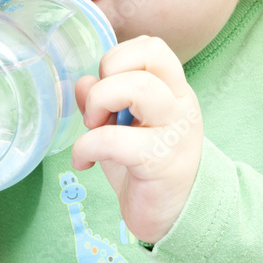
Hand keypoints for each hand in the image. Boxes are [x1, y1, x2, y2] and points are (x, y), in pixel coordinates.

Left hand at [72, 35, 203, 243]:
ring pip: (139, 87)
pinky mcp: (160, 162)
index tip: (105, 89)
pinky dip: (86, 147)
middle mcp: (180, 104)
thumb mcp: (121, 128)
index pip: (152, 46)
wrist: (174, 216)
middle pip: (148, 56)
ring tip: (93, 129)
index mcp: (173, 90)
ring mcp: (174, 131)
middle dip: (107, 78)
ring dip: (100, 102)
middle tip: (96, 113)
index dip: (118, 58)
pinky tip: (84, 162)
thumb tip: (83, 82)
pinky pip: (114, 140)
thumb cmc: (147, 170)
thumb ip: (103, 102)